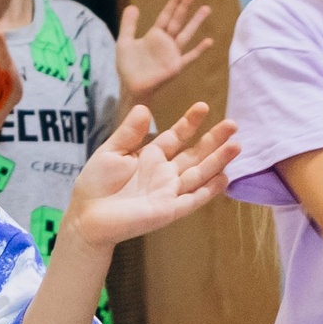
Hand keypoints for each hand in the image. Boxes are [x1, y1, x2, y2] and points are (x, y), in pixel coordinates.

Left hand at [63, 102, 238, 250]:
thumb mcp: (110, 152)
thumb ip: (129, 133)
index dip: (189, 123)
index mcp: (150, 157)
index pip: (176, 137)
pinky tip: (224, 178)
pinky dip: (208, 190)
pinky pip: (193, 199)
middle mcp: (164, 173)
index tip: (202, 107)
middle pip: (195, 154)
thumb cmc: (95, 184)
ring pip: (199, 174)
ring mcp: (168, 192)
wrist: (86, 216)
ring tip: (236, 145)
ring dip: (218, 161)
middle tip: (233, 124)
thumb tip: (145, 108)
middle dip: (213, 140)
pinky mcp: (168, 210)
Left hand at [114, 0, 213, 97]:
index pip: (167, 15)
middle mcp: (166, 42)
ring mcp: (172, 54)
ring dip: (196, 22)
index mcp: (155, 35)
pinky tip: (209, 41)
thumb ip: (128, 25)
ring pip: (186, 34)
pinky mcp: (175, 66)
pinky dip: (199, 50)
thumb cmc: (128, 66)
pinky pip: (189, 57)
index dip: (174, 3)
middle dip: (185, 6)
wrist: (130, 86)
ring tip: (206, 8)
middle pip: (178, 20)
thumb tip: (133, 6)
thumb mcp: (124, 41)